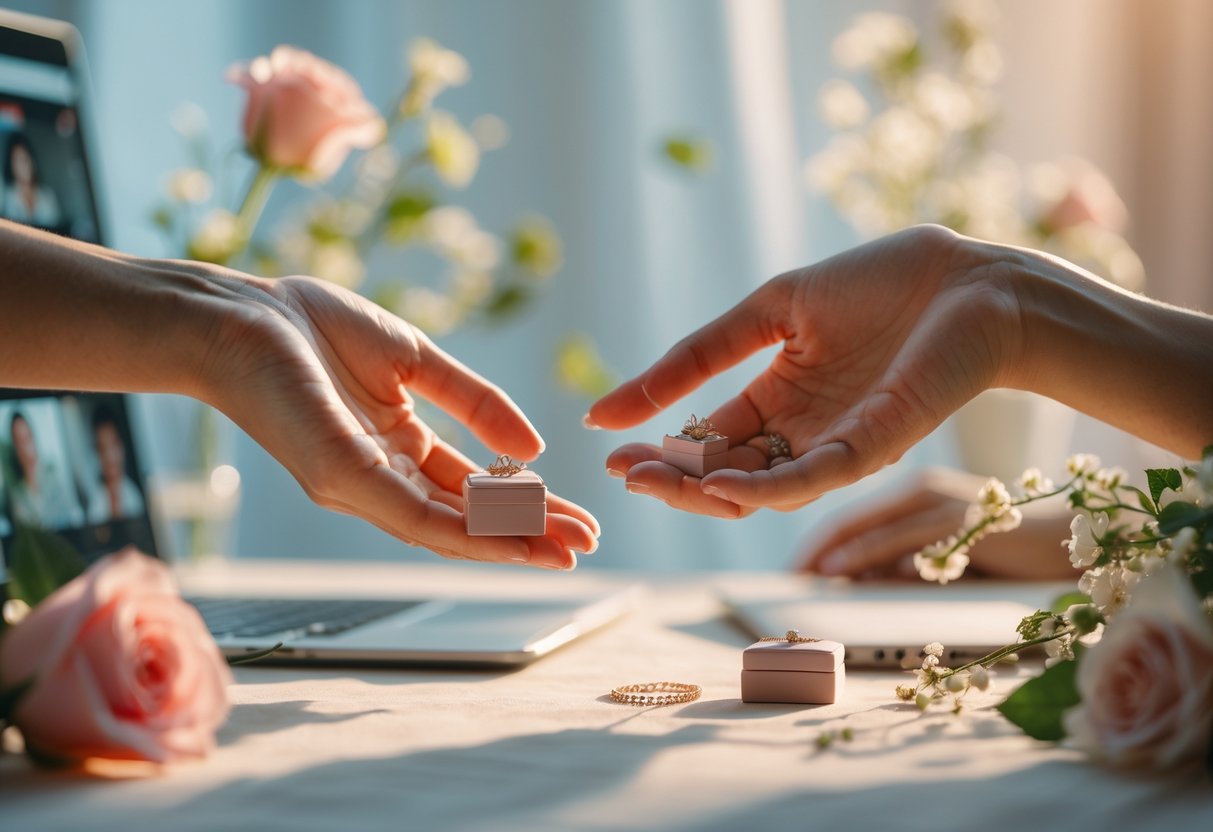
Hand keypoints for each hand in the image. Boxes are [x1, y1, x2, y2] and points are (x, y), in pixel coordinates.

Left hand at [198, 274, 598, 567]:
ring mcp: (360, 484)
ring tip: (564, 548)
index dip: (525, 505)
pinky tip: (511, 540)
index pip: (471, 489)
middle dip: (528, 532)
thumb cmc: (314, 328)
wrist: (240, 311)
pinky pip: (412, 515)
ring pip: (446, 527)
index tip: (578, 517)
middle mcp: (381, 477)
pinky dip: (466, 532)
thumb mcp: (415, 359)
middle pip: (466, 517)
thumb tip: (534, 448)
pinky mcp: (340, 476)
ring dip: (508, 541)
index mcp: (397, 447)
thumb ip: (474, 401)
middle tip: (585, 544)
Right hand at [588, 225, 1023, 514]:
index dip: (661, 450)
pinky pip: (813, 478)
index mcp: (779, 400)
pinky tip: (722, 484)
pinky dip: (767, 487)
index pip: (709, 441)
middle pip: (725, 475)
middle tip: (622, 474)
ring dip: (705, 491)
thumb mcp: (771, 308)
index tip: (609, 446)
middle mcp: (804, 435)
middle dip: (671, 479)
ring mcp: (838, 446)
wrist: (969, 276)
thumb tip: (608, 406)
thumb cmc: (882, 284)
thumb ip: (698, 355)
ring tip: (651, 478)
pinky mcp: (874, 445)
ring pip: (761, 490)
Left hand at [796, 468, 1075, 580]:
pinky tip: (846, 570)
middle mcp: (921, 493)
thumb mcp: (944, 562)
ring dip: (837, 556)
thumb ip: (904, 569)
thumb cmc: (1004, 554)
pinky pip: (907, 540)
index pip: (851, 520)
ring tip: (807, 578)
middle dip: (815, 553)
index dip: (815, 547)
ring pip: (874, 529)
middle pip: (851, 521)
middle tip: (786, 581)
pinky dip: (873, 556)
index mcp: (913, 497)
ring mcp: (941, 505)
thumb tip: (858, 588)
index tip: (792, 576)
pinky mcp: (963, 522)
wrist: (1069, 542)